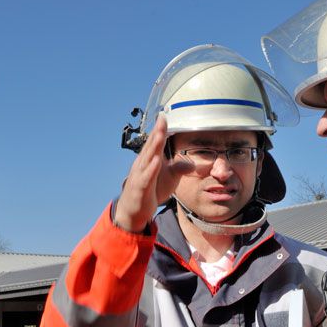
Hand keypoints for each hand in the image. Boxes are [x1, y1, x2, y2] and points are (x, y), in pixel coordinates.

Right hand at [114, 115, 193, 232]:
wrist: (134, 210)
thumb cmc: (151, 191)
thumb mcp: (169, 178)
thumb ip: (179, 168)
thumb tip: (192, 163)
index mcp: (149, 160)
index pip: (155, 143)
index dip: (160, 130)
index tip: (164, 116)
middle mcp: (143, 165)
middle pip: (151, 146)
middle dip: (157, 133)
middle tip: (162, 119)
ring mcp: (140, 176)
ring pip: (147, 159)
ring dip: (153, 146)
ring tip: (159, 134)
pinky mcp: (140, 188)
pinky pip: (146, 177)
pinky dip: (151, 169)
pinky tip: (156, 161)